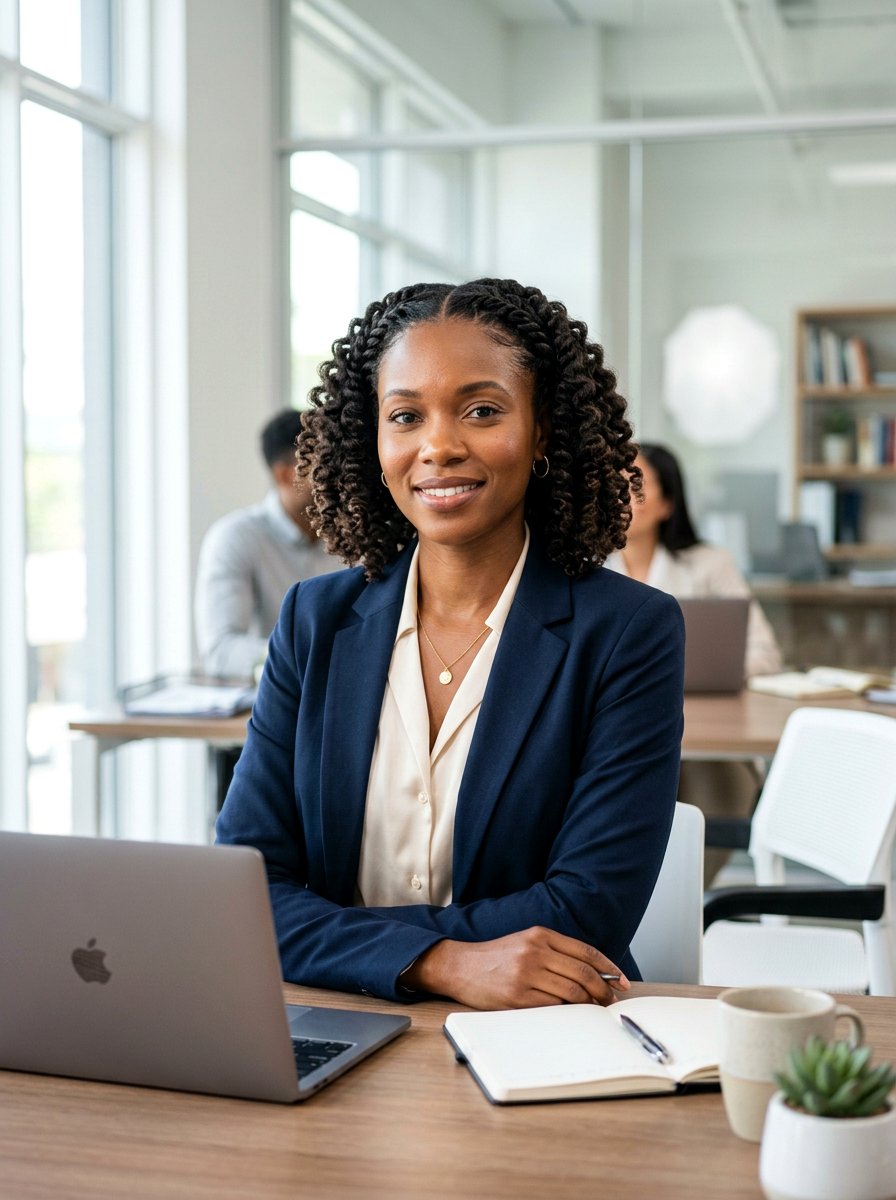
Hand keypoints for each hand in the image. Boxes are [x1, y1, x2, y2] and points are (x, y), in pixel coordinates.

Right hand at [402, 926, 629, 1009]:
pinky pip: (552, 1008)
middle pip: (583, 974)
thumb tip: (595, 974)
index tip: (622, 982)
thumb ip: (557, 953)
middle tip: (609, 1001)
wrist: (461, 966)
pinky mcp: (517, 997)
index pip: (586, 952)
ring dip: (587, 1004)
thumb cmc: (498, 957)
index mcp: (540, 935)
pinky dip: (567, 1013)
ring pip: (571, 993)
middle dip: (603, 990)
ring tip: (592, 1010)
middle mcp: (535, 952)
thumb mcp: (527, 942)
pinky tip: (570, 1015)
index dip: (609, 968)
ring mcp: (526, 975)